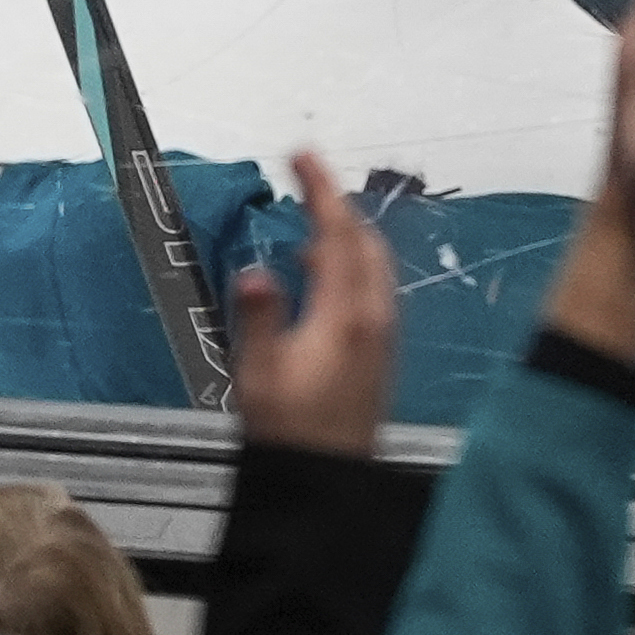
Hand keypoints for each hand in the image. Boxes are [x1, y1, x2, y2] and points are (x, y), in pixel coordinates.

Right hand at [230, 153, 398, 455]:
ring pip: (372, 265)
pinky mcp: (378, 351)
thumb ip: (259, 318)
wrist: (326, 479)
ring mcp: (380, 335)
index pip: (337, 234)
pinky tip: (318, 272)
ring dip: (344, 234)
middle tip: (305, 176)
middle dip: (336, 204)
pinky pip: (370, 289)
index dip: (320, 189)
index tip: (303, 155)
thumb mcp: (260, 374)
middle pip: (364, 242)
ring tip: (309, 216)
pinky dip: (348, 264)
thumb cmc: (290, 431)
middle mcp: (373, 319)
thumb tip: (253, 273)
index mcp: (346, 316)